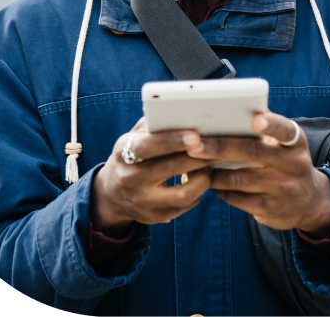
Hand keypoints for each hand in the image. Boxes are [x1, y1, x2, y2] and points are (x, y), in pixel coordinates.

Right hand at [91, 118, 212, 237]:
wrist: (113, 194)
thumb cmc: (132, 156)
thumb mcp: (133, 137)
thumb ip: (153, 125)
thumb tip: (180, 113)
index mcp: (123, 153)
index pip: (147, 146)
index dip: (172, 140)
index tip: (195, 136)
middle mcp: (130, 179)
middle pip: (170, 168)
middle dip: (198, 157)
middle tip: (215, 147)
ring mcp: (142, 201)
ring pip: (182, 194)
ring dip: (203, 177)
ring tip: (210, 164)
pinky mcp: (156, 217)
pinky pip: (186, 205)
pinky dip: (198, 191)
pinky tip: (201, 178)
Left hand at [187, 112, 329, 235]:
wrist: (309, 202)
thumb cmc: (285, 161)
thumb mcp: (285, 143)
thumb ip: (264, 126)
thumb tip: (230, 106)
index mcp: (295, 142)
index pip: (285, 129)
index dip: (271, 125)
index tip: (255, 120)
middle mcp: (293, 164)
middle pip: (252, 153)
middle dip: (220, 147)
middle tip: (194, 145)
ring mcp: (283, 189)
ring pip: (239, 179)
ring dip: (212, 171)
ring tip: (192, 163)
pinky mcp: (270, 209)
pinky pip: (237, 198)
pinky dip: (218, 188)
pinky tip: (207, 181)